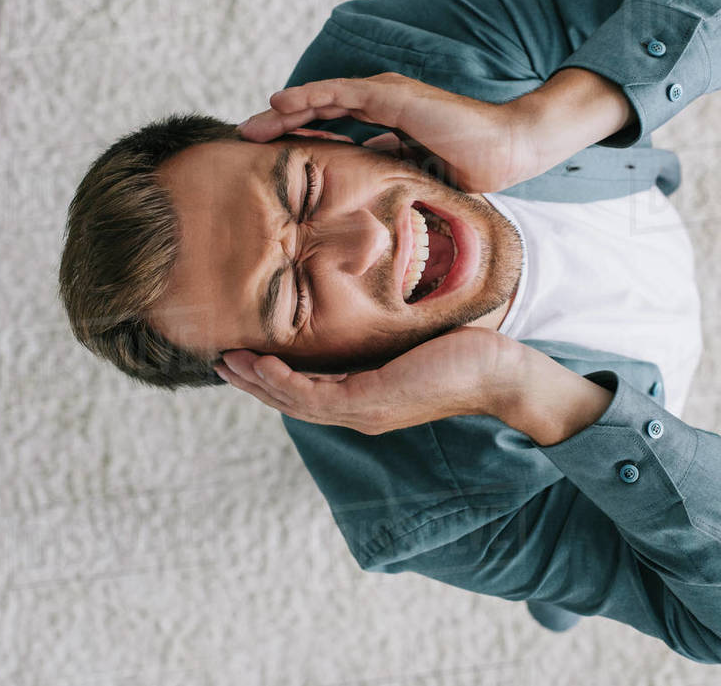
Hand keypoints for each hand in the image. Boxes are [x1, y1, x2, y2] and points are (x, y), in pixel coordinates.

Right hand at [213, 326, 527, 434]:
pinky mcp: (372, 401)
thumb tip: (363, 309)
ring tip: (227, 362)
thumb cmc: (466, 352)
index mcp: (367, 400)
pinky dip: (282, 382)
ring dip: (257, 383)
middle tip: (218, 362)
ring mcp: (364, 411)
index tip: (242, 357)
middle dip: (252, 384)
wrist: (502, 373)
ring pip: (295, 402)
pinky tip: (260, 363)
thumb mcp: (412, 341)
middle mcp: (360, 412)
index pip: (307, 392)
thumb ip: (382, 337)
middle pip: (292, 402)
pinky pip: (314, 395)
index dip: (270, 379)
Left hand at [238, 72, 542, 193]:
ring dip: (284, 112)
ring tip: (252, 125)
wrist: (507, 150)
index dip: (302, 140)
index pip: (334, 131)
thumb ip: (391, 176)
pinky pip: (340, 94)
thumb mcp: (417, 177)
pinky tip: (280, 103)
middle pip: (320, 113)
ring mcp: (386, 97)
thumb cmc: (472, 168)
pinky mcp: (391, 95)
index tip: (271, 159)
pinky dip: (308, 96)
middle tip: (247, 139)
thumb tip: (363, 196)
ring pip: (322, 100)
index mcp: (388, 126)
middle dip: (282, 126)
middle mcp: (382, 106)